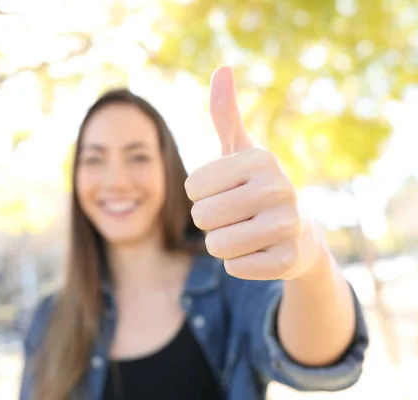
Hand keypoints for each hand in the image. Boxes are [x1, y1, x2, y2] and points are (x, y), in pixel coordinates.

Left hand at [185, 67, 323, 280]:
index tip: (226, 191)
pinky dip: (239, 263)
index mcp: (260, 159)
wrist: (300, 233)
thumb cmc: (256, 187)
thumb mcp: (240, 151)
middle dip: (210, 221)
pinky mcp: (288, 260)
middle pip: (202, 217)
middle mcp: (279, 188)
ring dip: (222, 243)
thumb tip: (222, 69)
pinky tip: (259, 251)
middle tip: (236, 215)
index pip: (192, 187)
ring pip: (216, 245)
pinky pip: (234, 267)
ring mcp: (287, 226)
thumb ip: (225, 114)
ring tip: (246, 232)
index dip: (201, 194)